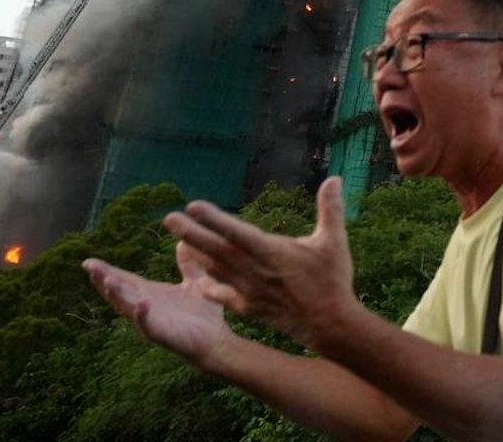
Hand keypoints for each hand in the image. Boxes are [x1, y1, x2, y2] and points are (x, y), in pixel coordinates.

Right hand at [84, 242, 233, 367]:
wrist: (217, 338)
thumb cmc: (204, 312)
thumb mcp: (195, 282)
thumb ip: (188, 264)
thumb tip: (182, 242)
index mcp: (150, 293)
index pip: (124, 280)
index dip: (107, 271)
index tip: (88, 261)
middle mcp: (145, 306)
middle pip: (119, 292)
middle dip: (103, 280)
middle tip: (89, 267)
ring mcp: (151, 321)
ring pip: (128, 308)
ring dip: (117, 295)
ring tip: (107, 281)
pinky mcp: (163, 335)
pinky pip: (149, 325)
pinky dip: (143, 316)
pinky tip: (140, 304)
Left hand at [164, 176, 358, 347]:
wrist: (329, 324)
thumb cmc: (333, 280)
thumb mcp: (334, 242)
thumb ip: (330, 209)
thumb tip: (334, 178)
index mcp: (271, 252)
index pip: (236, 231)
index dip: (214, 218)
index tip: (192, 205)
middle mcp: (254, 270)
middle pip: (217, 249)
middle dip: (191, 233)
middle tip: (168, 219)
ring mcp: (248, 290)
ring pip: (216, 270)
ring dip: (196, 255)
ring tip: (178, 242)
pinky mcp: (249, 307)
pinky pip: (222, 295)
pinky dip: (208, 287)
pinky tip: (196, 282)